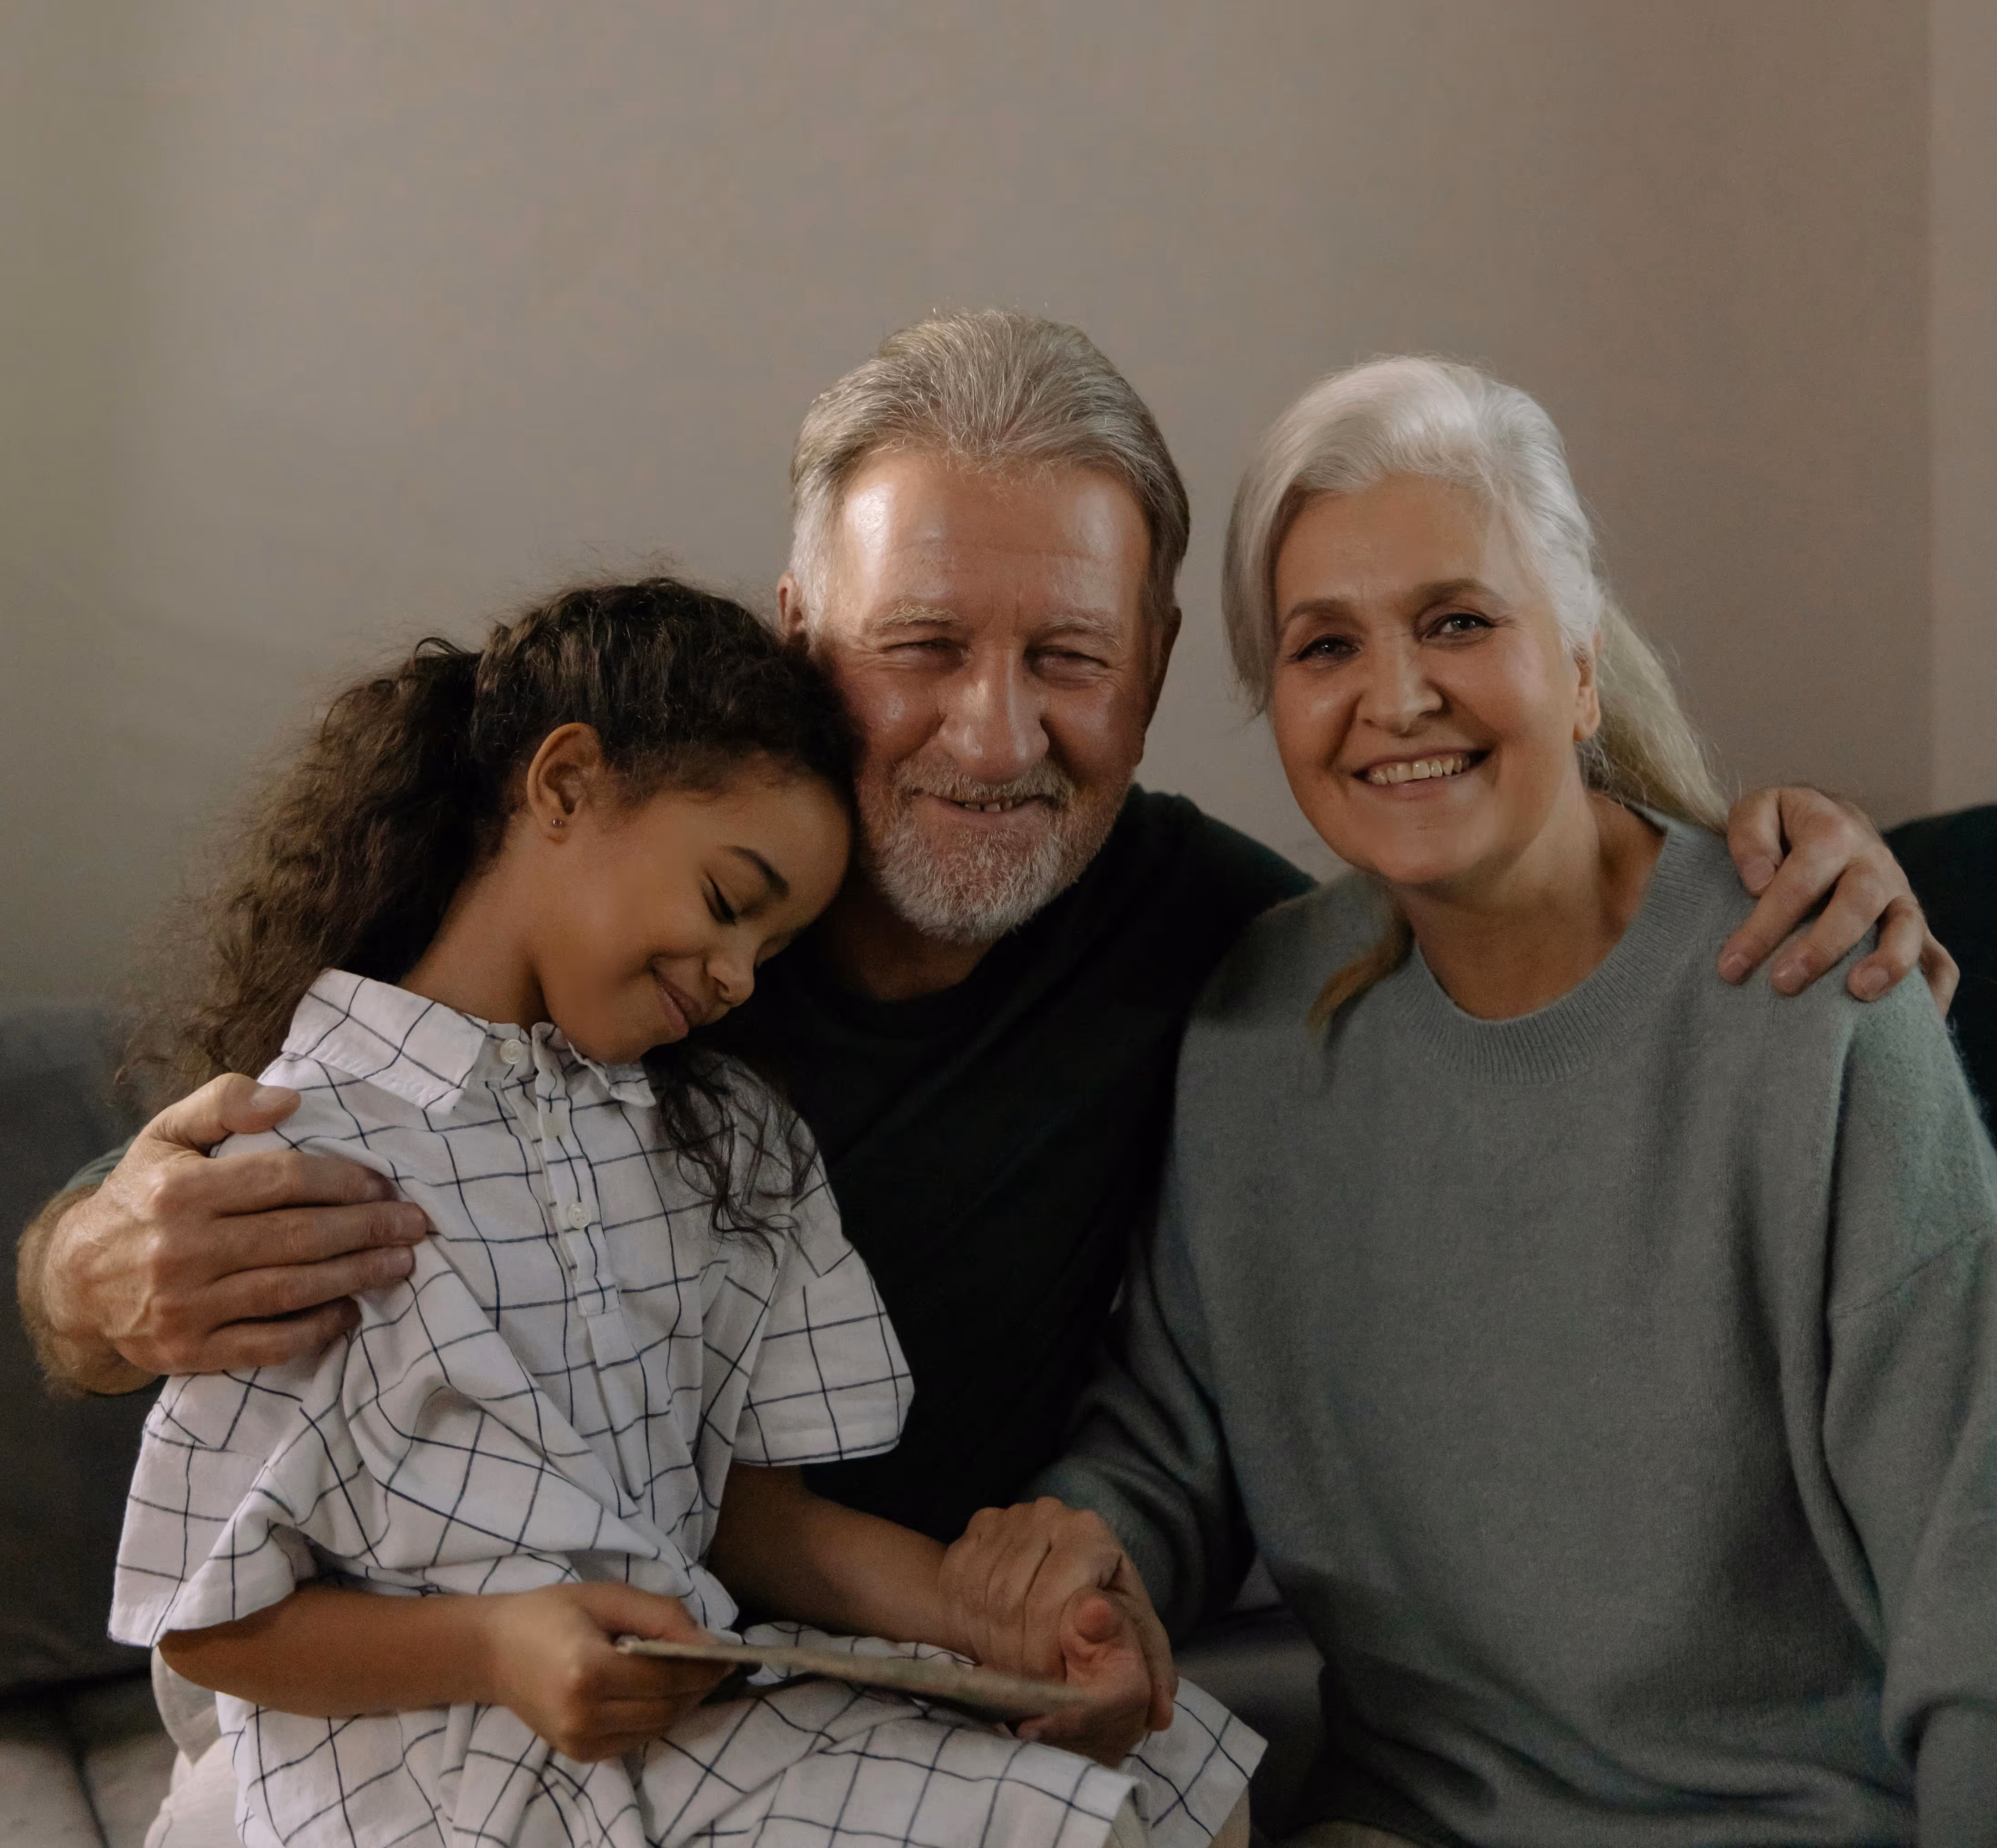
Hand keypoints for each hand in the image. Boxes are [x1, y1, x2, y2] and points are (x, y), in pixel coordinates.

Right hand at [35, 1073, 428, 1387]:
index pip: (282, 1180)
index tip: (383, 1184)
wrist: (75, 1278)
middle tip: (414, 1224)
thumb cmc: (140, 1195)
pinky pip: (265, 1344)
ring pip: (289, 1290)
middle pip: (296, 1237)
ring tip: (401, 1263)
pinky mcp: (187, 1353)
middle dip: (366, 1229)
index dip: (342, 1180)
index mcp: (179, 1191)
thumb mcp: (167, 1134)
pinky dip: (314, 1330)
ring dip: (355, 1276)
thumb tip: (288, 1098)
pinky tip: (350, 1312)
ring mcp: (183, 1307)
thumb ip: (223, 1102)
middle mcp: (179, 1250)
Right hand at [479, 1583, 728, 1761]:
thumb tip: (710, 1643)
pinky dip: (657, 1718)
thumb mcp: (607, 1598)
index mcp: (587, 1672)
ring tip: (694, 1675)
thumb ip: (661, 1618)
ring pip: (656, 1728)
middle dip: (699, 1686)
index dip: (705, 1668)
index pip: (666, 1678)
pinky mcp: (578, 1754)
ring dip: (682, 1704)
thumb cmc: (550, 1613)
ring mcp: (578, 1742)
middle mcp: (582, 1716)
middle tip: (718, 1664)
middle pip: (666, 1708)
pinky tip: (660, 1693)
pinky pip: (636, 1740)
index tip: (732, 1654)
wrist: (493, 1651)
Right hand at [940, 1498, 1175, 1754]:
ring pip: (984, 1596)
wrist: (1057, 1598)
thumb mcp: (1134, 1645)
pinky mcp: (972, 1534)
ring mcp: (1005, 1520)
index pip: (1052, 1600)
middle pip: (1014, 1598)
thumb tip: (1154, 1704)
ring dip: (995, 1644)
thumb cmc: (1106, 1623)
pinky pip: (958, 1584)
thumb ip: (1147, 1668)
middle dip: (1020, 1655)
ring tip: (1016, 1665)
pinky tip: (992, 1638)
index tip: (1055, 1683)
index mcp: (1090, 1532)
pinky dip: (970, 1622)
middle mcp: (1047, 1514)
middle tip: (1031, 1682)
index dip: (1048, 1653)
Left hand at [1720, 787, 1956, 1011]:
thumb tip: (1759, 881)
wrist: (1829, 819)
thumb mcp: (1758, 809)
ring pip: (1907, 927)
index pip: (1799, 882)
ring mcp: (1899, 895)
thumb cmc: (1783, 825)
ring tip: (1858, 992)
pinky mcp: (1914, 924)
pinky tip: (1916, 1017)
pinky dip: (1932, 988)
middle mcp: (1874, 863)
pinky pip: (1938, 958)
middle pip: (1856, 904)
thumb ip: (1749, 836)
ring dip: (1888, 962)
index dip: (1764, 925)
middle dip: (1820, 947)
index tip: (1731, 966)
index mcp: (1833, 831)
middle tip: (1782, 983)